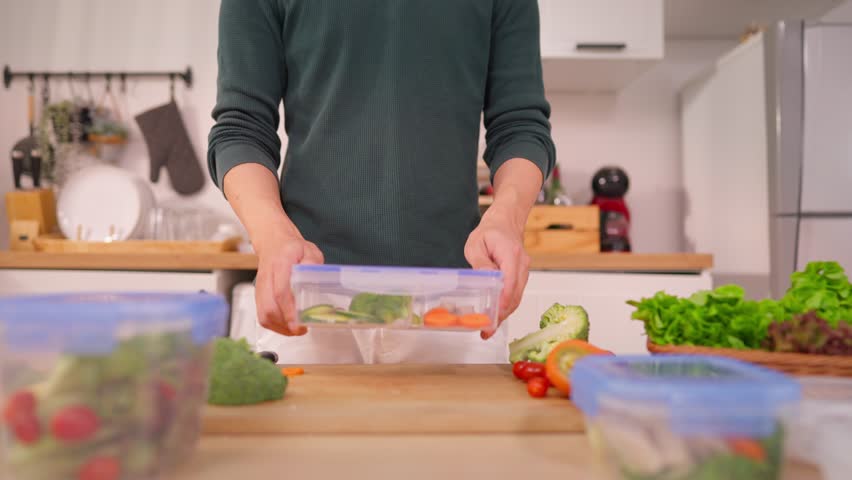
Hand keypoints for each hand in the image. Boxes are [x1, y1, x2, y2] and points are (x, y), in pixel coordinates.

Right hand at [254, 234, 323, 336]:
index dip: (289, 310)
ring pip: (264, 314)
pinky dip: (275, 326)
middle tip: (302, 329)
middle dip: (285, 324)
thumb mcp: (309, 250)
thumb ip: (312, 262)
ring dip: (280, 327)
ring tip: (296, 329)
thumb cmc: (292, 248)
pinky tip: (287, 326)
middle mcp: (266, 277)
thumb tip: (313, 276)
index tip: (298, 323)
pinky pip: (262, 316)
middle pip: (269, 307)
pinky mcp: (259, 296)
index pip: (281, 291)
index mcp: (280, 264)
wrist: (273, 242)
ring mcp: (260, 288)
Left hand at [464, 205, 530, 339]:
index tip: (492, 316)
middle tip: (487, 330)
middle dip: (502, 315)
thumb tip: (485, 280)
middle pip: (515, 295)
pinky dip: (506, 306)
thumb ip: (480, 262)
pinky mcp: (521, 276)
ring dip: (504, 313)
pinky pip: (515, 293)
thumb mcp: (476, 244)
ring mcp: (524, 271)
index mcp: (510, 254)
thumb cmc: (490, 231)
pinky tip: (496, 315)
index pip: (510, 283)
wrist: (506, 221)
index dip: (502, 302)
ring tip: (489, 328)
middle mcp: (521, 264)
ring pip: (516, 297)